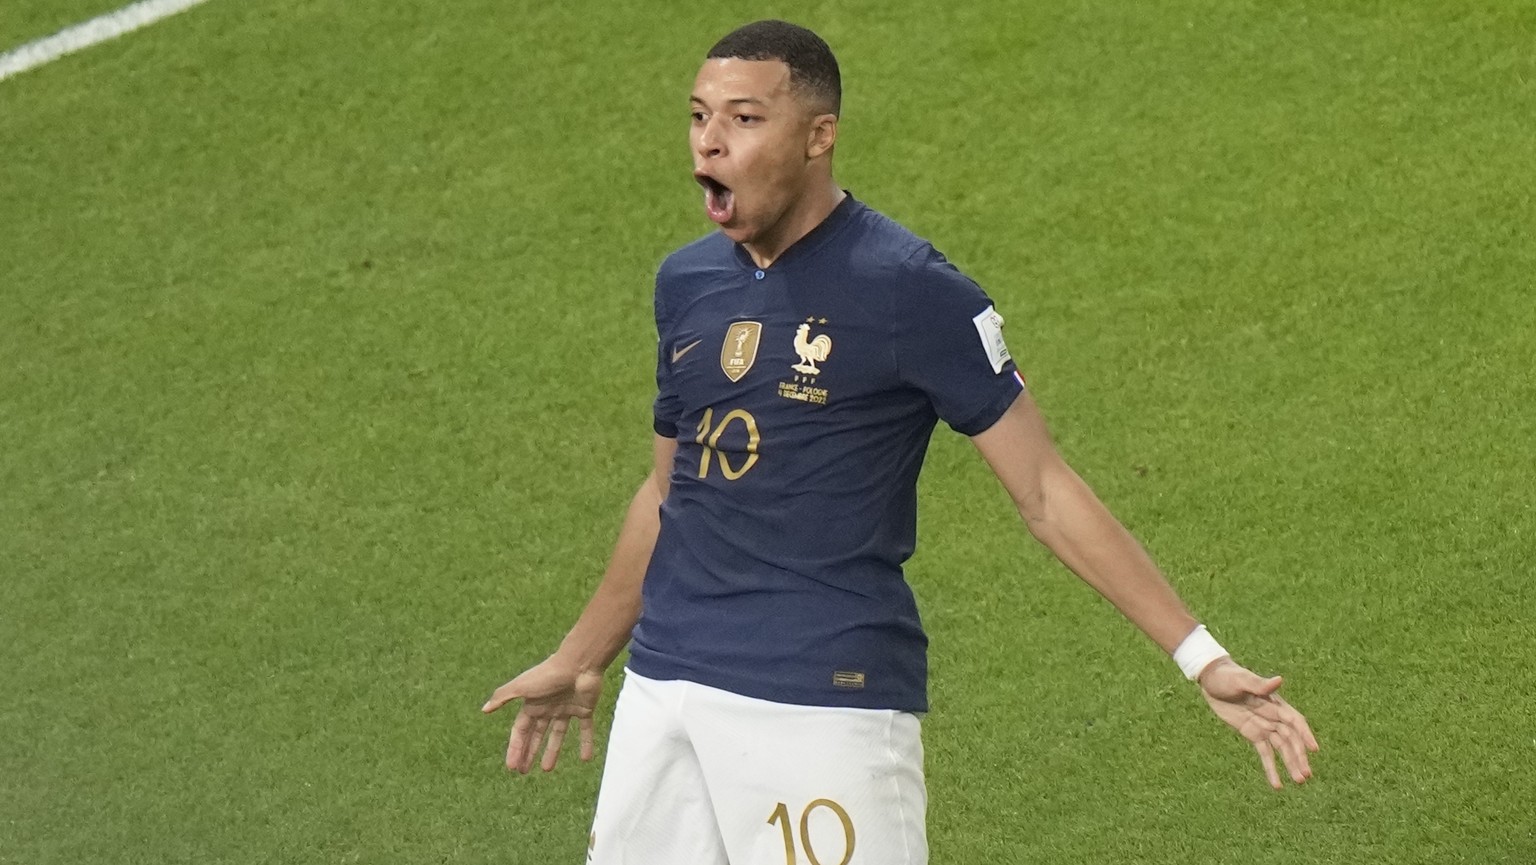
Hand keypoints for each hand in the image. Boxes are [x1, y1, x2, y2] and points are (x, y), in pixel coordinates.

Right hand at [482, 656, 604, 773]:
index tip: (512, 766)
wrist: (579, 664)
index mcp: (532, 703)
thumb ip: (502, 697)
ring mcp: (567, 708)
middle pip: (537, 734)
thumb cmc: (548, 674)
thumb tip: (484, 709)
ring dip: (552, 751)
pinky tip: (586, 759)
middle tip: (524, 771)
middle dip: (530, 751)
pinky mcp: (584, 709)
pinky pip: (585, 729)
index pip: (521, 730)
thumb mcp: (521, 686)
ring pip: (558, 734)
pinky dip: (586, 743)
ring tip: (547, 770)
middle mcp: (548, 707)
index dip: (516, 747)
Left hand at [1198, 659, 1319, 788]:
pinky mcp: (1253, 734)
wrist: (1211, 679)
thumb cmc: (1227, 675)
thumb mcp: (1241, 679)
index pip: (1295, 721)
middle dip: (1299, 756)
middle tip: (1305, 775)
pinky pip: (1265, 753)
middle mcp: (1274, 717)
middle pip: (1291, 739)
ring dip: (1291, 764)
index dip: (1305, 734)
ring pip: (1282, 749)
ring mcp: (1264, 726)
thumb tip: (1279, 679)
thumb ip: (1259, 684)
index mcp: (1275, 703)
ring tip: (1299, 781)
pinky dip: (1271, 768)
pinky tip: (1277, 785)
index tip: (1314, 749)